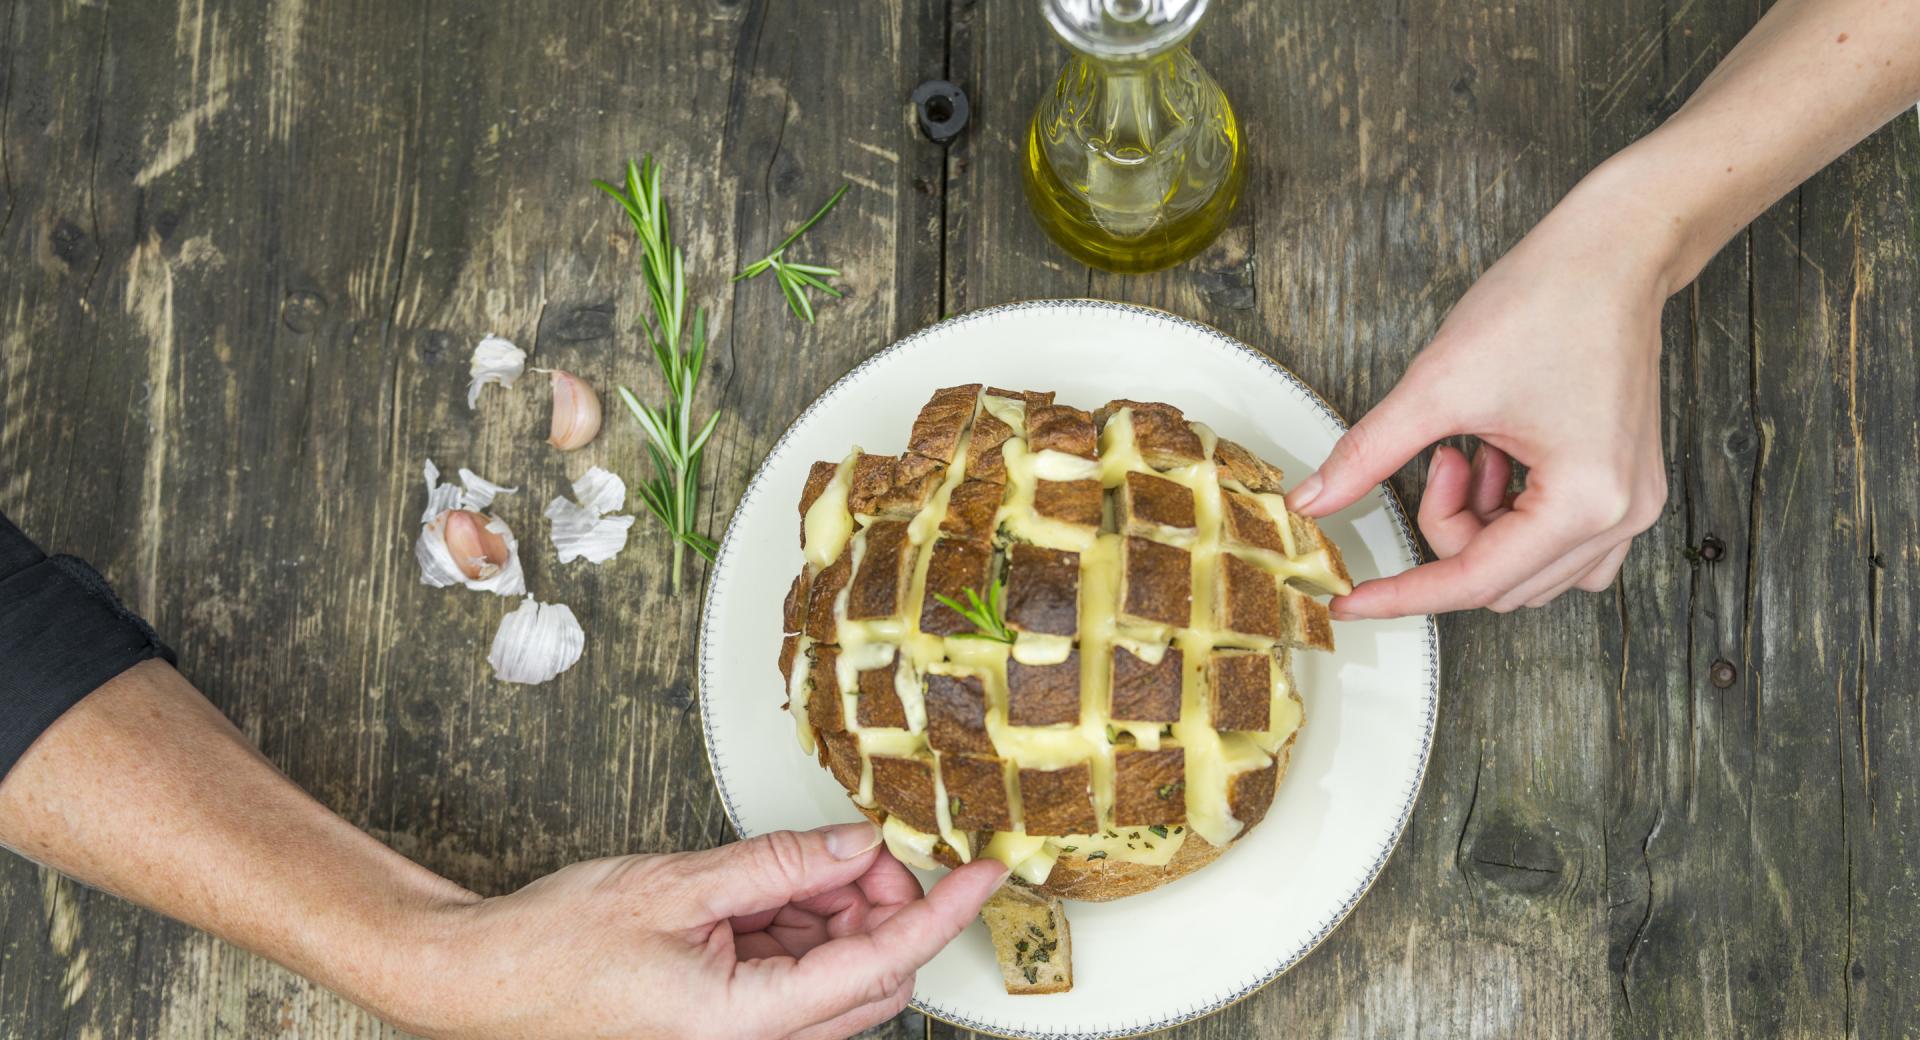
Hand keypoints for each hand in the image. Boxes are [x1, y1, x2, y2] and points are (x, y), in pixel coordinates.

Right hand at [401, 822, 1007, 1039]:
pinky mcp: (728, 1019)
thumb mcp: (676, 886)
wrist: (481, 982)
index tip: (988, 875)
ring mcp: (742, 1035)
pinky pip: (797, 976)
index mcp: (746, 1023)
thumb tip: (857, 843)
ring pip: (837, 977)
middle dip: (887, 907)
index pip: (880, 964)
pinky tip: (785, 885)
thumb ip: (777, 866)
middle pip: (870, 978)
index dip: (941, 914)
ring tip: (813, 861)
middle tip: (866, 846)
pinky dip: (805, 925)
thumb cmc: (554, 948)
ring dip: (843, 914)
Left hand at [1285, 175, 1673, 615]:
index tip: (1348, 601)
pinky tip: (1497, 456)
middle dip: (1447, 528)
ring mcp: (1631, 504)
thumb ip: (1368, 455)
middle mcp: (1622, 517)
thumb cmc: (1544, 304)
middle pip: (1501, 580)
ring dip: (1479, 523)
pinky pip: (1556, 540)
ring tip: (1471, 449)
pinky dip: (1510, 514)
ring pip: (1526, 567)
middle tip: (1438, 457)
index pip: (1474, 582)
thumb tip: (1312, 502)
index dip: (1402, 593)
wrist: (1611, 251)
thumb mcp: (1437, 386)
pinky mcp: (1626, 484)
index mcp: (1586, 502)